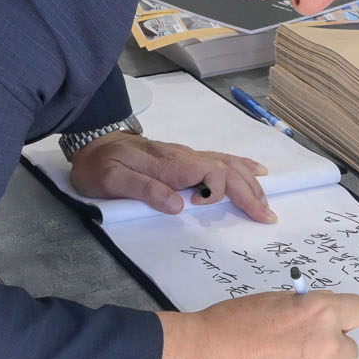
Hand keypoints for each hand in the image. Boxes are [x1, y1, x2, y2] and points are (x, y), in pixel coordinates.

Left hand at [69, 133, 273, 222]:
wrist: (92, 142)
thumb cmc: (99, 165)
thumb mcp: (111, 180)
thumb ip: (144, 190)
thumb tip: (178, 205)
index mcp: (169, 164)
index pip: (209, 171)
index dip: (216, 190)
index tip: (202, 207)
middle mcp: (184, 157)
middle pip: (227, 169)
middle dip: (249, 192)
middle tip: (266, 216)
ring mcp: (187, 155)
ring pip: (228, 164)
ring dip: (250, 184)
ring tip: (265, 204)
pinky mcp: (186, 158)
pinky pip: (221, 158)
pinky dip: (242, 166)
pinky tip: (257, 172)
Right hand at [144, 291, 358, 358]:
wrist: (205, 357)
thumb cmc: (232, 324)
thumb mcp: (278, 301)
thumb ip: (308, 309)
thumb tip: (323, 319)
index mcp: (322, 311)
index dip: (348, 319)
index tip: (338, 324)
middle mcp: (329, 343)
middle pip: (350, 349)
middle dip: (330, 348)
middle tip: (299, 348)